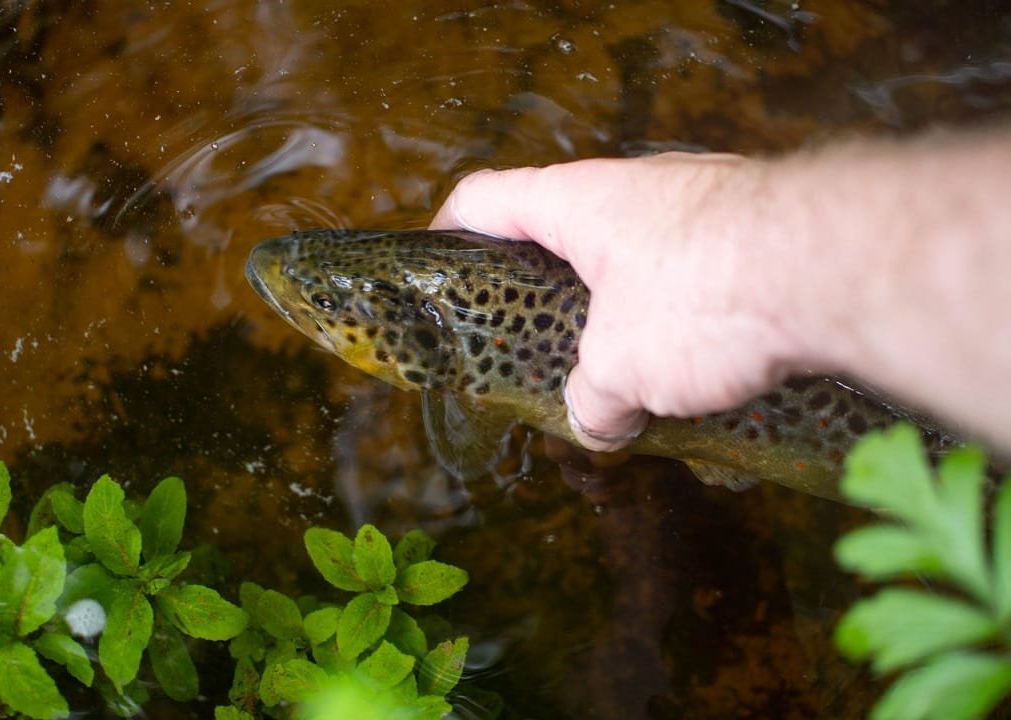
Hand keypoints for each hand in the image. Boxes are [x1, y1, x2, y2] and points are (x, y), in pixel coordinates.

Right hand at [430, 153, 809, 450]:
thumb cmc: (700, 297)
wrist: (833, 267)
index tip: (440, 265)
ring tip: (633, 373)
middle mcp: (638, 189)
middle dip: (552, 289)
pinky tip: (707, 366)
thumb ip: (594, 399)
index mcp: (578, 203)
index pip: (486, 199)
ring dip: (627, 309)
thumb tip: (596, 423)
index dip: (450, 231)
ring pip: (641, 256)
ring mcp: (703, 199)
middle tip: (544, 346)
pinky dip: (690, 313)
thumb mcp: (624, 367)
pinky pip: (702, 269)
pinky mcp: (758, 226)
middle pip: (567, 230)